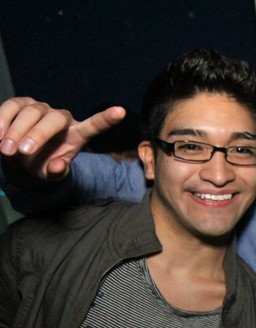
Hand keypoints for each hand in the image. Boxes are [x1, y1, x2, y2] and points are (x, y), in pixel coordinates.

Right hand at [0, 97, 124, 179]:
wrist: (21, 157)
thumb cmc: (43, 165)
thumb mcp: (52, 174)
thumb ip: (58, 172)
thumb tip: (58, 166)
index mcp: (77, 134)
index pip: (94, 125)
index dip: (106, 119)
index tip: (121, 112)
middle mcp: (61, 117)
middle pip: (54, 118)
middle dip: (36, 134)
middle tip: (20, 152)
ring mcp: (40, 108)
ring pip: (30, 112)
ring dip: (15, 131)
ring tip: (6, 151)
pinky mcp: (20, 103)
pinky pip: (11, 107)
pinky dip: (1, 121)